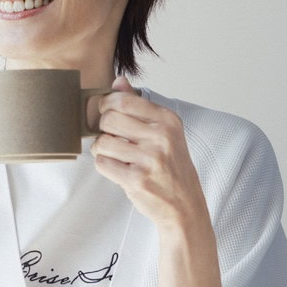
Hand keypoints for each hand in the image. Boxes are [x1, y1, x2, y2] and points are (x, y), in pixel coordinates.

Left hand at [92, 77, 208, 229]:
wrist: (184, 204)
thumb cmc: (171, 167)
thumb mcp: (164, 131)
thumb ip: (139, 105)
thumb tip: (119, 81)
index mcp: (167, 120)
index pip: (123, 100)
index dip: (106, 105)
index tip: (106, 113)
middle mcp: (161, 136)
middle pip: (109, 119)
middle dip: (103, 129)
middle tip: (112, 138)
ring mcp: (149, 159)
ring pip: (102, 143)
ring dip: (102, 150)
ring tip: (116, 155)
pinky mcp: (137, 179)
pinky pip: (103, 164)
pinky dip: (105, 166)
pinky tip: (119, 169)